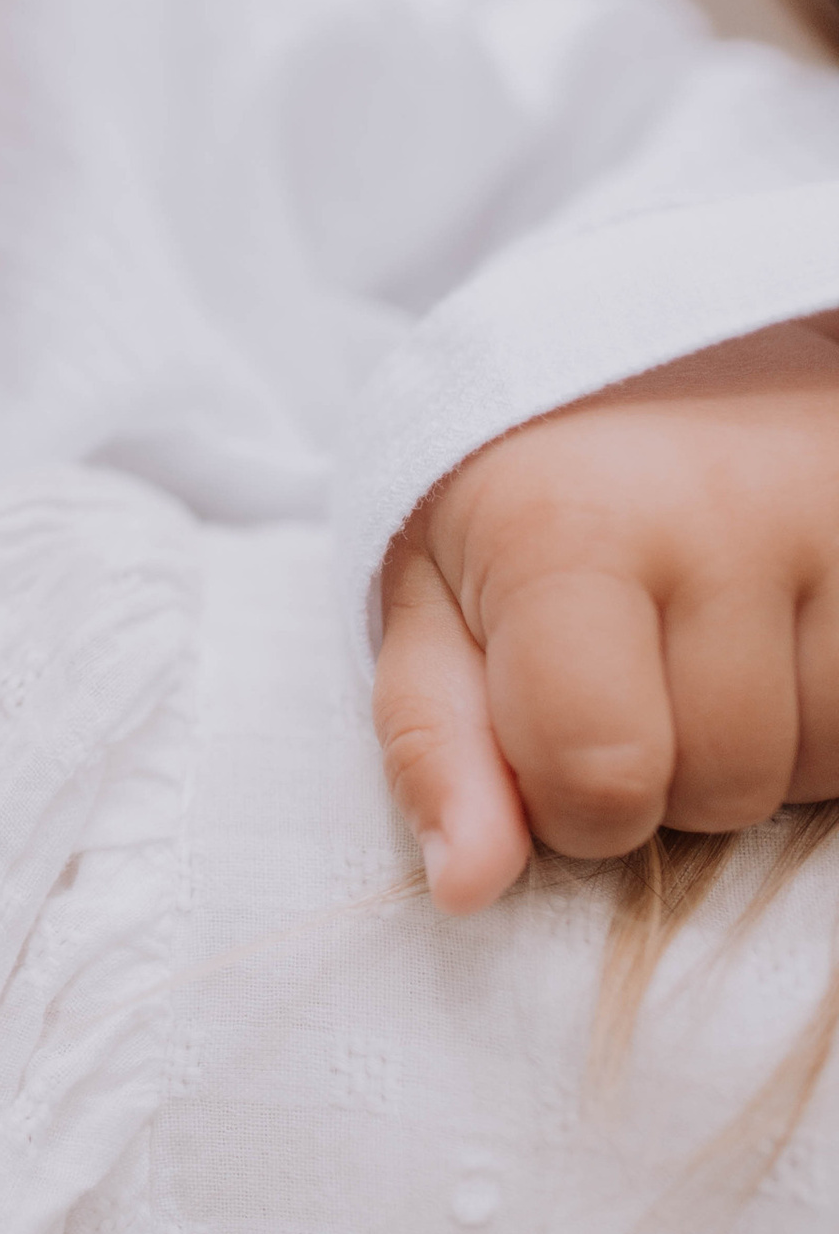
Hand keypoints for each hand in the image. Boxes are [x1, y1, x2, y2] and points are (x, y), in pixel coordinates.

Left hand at [374, 316, 838, 909]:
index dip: (571, 802)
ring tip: (710, 645)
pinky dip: (830, 719)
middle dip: (666, 771)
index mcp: (569, 528)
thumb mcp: (434, 594)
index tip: (552, 734)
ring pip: (818, 766)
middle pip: (719, 785)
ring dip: (761, 748)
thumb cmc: (523, 489)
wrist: (657, 345)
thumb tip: (467, 888)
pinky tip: (782, 645)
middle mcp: (723, 517)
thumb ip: (435, 743)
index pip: (601, 774)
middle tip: (636, 668)